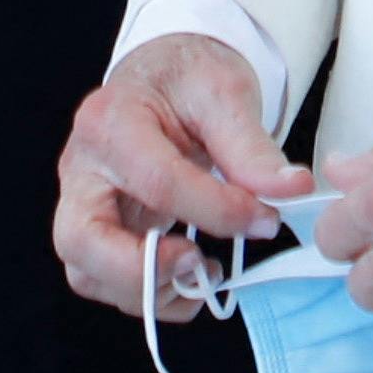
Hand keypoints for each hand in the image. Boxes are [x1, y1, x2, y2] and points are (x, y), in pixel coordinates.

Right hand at [52, 34, 310, 303]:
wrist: (166, 78)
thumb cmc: (188, 79)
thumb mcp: (225, 94)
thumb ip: (252, 147)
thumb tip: (291, 190)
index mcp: (110, 122)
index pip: (157, 182)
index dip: (216, 210)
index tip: (264, 219)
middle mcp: (82, 168)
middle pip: (81, 240)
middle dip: (143, 270)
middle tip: (200, 262)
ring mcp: (82, 203)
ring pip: (87, 273)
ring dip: (148, 290)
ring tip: (205, 270)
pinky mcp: (97, 230)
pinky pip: (105, 282)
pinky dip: (150, 294)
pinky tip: (193, 274)